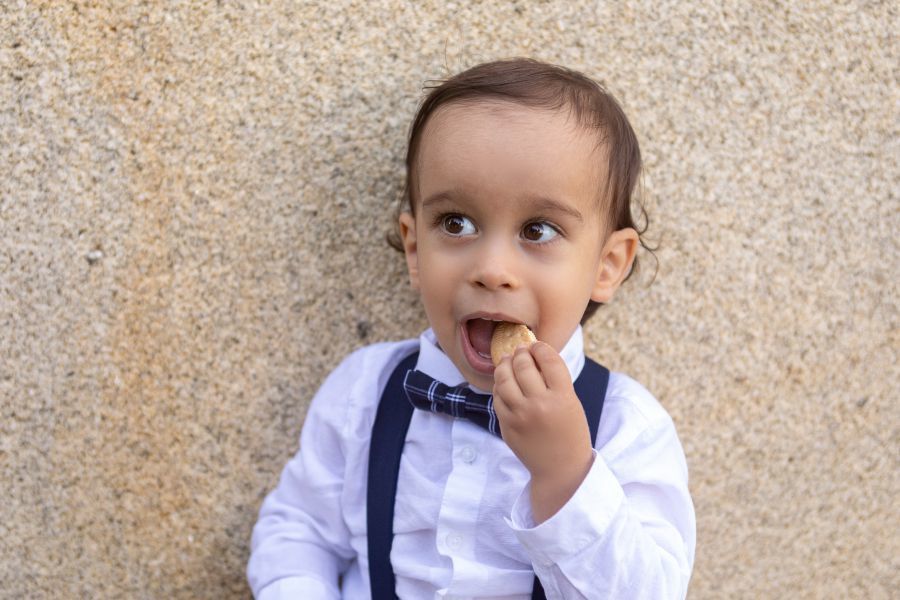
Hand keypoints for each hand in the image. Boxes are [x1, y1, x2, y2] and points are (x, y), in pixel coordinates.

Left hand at [492, 341, 593, 522]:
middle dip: (521, 353)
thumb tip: (534, 353)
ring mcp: (520, 415)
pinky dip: (499, 385)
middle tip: (521, 350)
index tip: (537, 346)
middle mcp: (540, 405)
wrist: (560, 468)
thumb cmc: (570, 433)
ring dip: (505, 364)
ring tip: (507, 361)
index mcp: (563, 397)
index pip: (548, 360)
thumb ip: (555, 380)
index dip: (540, 348)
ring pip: (504, 378)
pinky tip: (504, 382)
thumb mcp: (572, 403)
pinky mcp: (507, 425)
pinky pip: (497, 397)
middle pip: (523, 365)